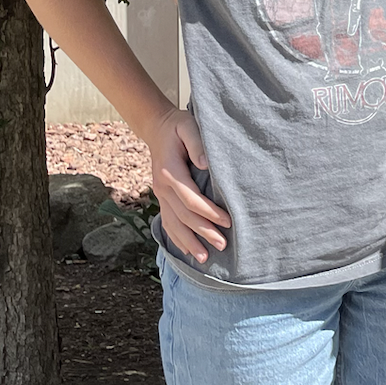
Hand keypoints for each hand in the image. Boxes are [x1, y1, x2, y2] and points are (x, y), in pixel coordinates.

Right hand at [143, 107, 231, 263]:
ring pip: (174, 224)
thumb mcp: (189, 126)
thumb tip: (205, 164)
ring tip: (204, 258)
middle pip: (184, 216)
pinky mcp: (162, 197)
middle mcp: (162, 187)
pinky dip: (177, 237)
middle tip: (223, 245)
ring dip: (189, 241)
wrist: (158, 128)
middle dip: (204, 232)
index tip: (228, 221)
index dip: (209, 212)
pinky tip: (187, 250)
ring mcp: (160, 194)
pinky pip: (167, 221)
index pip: (191, 199)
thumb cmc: (179, 126)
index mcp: (170, 172)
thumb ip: (197, 143)